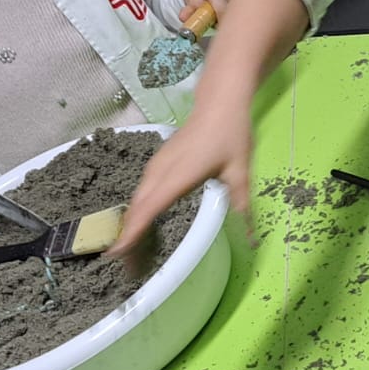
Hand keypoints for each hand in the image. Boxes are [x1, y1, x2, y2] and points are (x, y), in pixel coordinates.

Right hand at [111, 93, 253, 257]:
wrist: (219, 103)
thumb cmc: (230, 135)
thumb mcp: (240, 172)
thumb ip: (241, 205)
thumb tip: (251, 238)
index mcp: (177, 176)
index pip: (148, 208)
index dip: (132, 232)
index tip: (117, 253)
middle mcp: (160, 171)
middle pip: (137, 208)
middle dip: (128, 237)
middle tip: (127, 266)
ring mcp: (156, 165)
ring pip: (137, 200)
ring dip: (132, 224)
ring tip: (131, 251)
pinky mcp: (157, 163)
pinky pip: (142, 191)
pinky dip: (138, 210)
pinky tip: (142, 224)